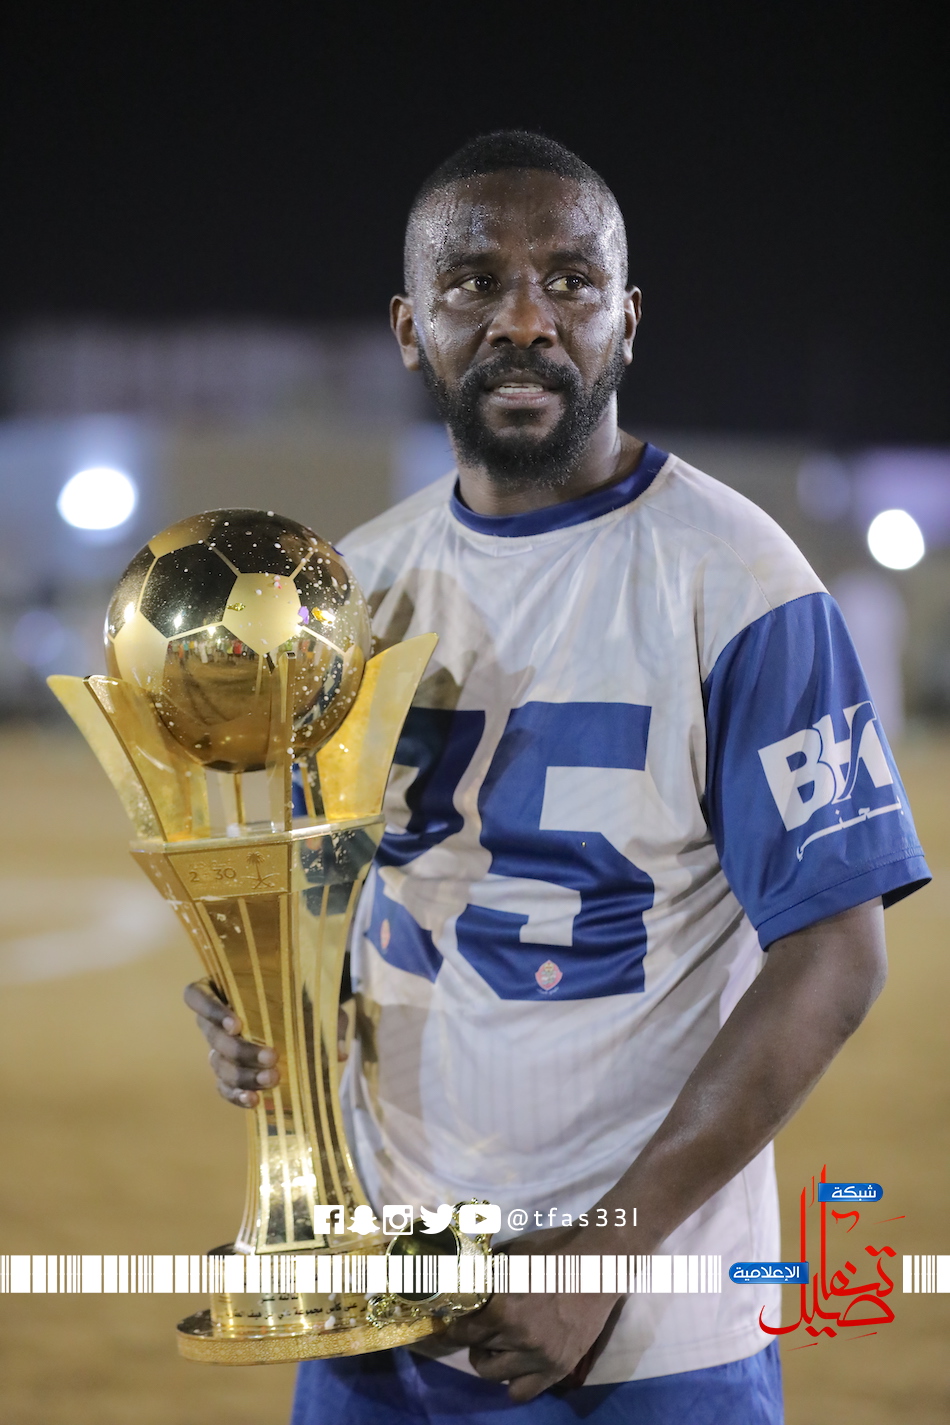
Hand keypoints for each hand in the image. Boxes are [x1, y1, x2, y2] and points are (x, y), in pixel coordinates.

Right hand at [183, 980, 350, 1108]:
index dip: (211, 1010)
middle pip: (213, 1038)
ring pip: (218, 1064)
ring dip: (244, 1075)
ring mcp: (217, 1048)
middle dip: (241, 1051)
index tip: (237, 1024)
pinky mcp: (228, 1072)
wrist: (304, 1015)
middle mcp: (214, 1020)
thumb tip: (339, 1053)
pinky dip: (236, 1095)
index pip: (196, 997)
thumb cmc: (303, 998)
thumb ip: (329, 1021)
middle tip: (272, 1057)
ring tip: (272, 1079)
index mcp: (223, 989)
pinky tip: (254, 1101)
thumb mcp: (319, 1002)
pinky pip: (223, 1086)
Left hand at [440, 1225, 619, 1401]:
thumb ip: (484, 1273)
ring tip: (494, 1345)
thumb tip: (460, 1281)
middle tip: (477, 1328)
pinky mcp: (558, 1368)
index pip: (462, 1330)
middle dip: (472, 1338)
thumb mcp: (511, 1254)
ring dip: (488, 1359)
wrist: (598, 1263)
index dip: (454, 1325)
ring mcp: (540, 1356)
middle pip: (476, 1349)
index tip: (454, 1321)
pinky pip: (521, 1392)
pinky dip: (512, 1381)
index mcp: (503, 1307)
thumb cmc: (553, 1251)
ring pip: (493, 1373)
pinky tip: (514, 1362)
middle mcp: (519, 1338)